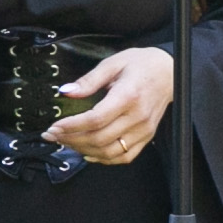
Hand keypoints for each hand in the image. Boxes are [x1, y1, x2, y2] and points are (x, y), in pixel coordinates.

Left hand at [44, 46, 169, 162]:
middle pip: (99, 138)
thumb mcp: (113, 63)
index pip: (95, 119)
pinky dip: (104, 159)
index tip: (54, 127)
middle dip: (71, 140)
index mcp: (128, 96)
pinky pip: (124, 157)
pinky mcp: (146, 137)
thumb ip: (89, 80)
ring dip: (84, 150)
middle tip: (53, 135)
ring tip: (67, 142)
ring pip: (109, 151)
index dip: (71, 126)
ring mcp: (143, 130)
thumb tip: (66, 92)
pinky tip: (89, 152)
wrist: (169, 72)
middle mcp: (137, 116)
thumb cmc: (142, 64)